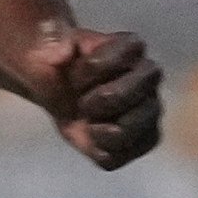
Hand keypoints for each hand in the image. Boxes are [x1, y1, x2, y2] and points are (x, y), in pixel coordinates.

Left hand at [25, 22, 160, 169]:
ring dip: (96, 130)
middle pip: (123, 97)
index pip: (119, 58)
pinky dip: (96, 150)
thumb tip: (60, 54)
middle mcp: (149, 77)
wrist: (60, 87)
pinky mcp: (144, 140)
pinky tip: (92, 135)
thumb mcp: (47, 43)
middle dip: (93, 102)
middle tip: (82, 99)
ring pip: (125, 133)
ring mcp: (150, 110)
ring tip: (88, 120)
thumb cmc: (60, 62)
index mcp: (131, 47)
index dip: (89, 70)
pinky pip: (117, 157)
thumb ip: (51, 39)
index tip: (75, 69)